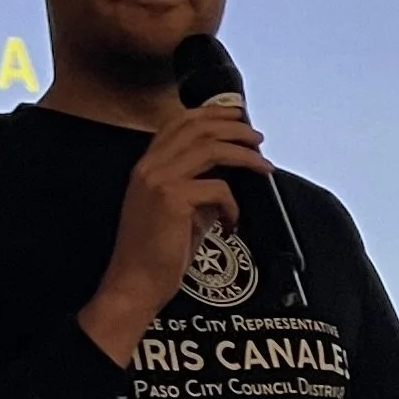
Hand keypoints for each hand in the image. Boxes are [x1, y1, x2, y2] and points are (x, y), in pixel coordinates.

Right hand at [78, 101, 271, 364]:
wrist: (134, 284)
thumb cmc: (157, 255)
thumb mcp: (181, 213)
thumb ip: (200, 190)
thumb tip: (230, 179)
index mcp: (147, 166)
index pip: (179, 122)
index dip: (211, 113)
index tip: (237, 116)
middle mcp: (149, 166)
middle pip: (198, 127)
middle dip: (234, 127)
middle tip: (258, 138)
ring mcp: (158, 179)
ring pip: (210, 147)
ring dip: (243, 154)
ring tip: (264, 165)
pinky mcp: (172, 199)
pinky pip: (218, 188)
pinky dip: (233, 205)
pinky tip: (232, 224)